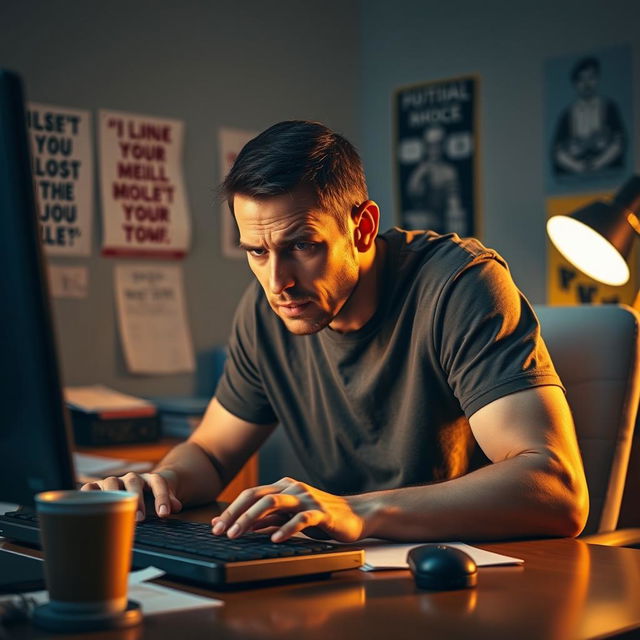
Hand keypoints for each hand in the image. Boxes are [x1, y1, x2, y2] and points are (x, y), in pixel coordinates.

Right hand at [80, 470, 181, 520]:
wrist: (139, 486)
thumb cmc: (151, 496)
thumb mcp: (163, 497)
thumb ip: (169, 500)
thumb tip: (176, 507)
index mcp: (150, 479)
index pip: (158, 482)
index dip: (162, 496)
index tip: (165, 513)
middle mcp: (131, 478)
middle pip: (134, 481)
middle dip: (136, 498)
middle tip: (140, 518)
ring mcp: (114, 482)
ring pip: (111, 482)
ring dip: (114, 496)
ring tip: (116, 513)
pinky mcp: (98, 488)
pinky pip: (90, 487)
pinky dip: (87, 494)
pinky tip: (87, 505)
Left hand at [210, 477, 365, 542]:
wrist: (354, 515)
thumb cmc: (319, 518)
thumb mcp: (288, 518)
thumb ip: (265, 520)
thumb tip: (236, 526)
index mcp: (282, 487)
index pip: (250, 495)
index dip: (231, 510)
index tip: (215, 527)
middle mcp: (292, 488)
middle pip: (257, 496)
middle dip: (235, 513)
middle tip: (220, 531)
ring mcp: (306, 498)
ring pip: (274, 502)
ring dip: (252, 518)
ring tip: (238, 534)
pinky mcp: (321, 512)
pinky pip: (300, 518)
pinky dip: (286, 528)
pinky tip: (275, 540)